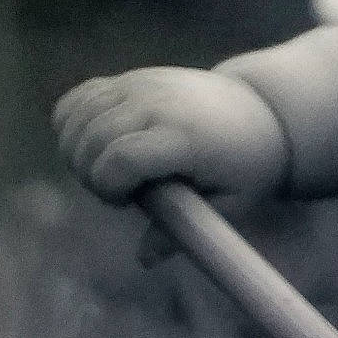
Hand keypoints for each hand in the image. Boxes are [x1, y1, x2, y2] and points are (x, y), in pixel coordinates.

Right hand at [51, 66, 288, 215]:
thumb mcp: (233, 202)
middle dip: (90, 174)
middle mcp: (161, 104)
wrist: (264, 108)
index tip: (129, 201)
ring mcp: (145, 84)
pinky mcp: (134, 77)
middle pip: (92, 138)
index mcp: (186, 137)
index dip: (109, 188)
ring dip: (76, 149)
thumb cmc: (249, 163)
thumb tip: (145, 259)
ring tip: (106, 166)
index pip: (121, 159)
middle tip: (120, 189)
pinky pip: (82, 95)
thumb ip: (188, 229)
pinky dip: (72, 119)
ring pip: (79, 115)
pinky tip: (93, 140)